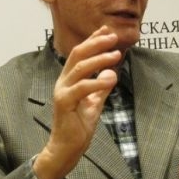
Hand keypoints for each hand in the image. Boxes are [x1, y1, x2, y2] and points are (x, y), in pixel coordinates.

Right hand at [34, 26, 121, 178]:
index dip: (93, 40)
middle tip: (113, 37)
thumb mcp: (94, 103)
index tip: (107, 30)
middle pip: (77, 54)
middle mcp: (63, 81)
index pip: (79, 53)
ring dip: (99, 59)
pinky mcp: (63, 103)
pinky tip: (110, 78)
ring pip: (80, 68)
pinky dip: (96, 81)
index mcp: (69, 79)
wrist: (66, 148)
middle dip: (96, 43)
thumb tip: (111, 71)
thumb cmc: (78, 126)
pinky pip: (81, 88)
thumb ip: (101, 87)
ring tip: (116, 55)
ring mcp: (62, 91)